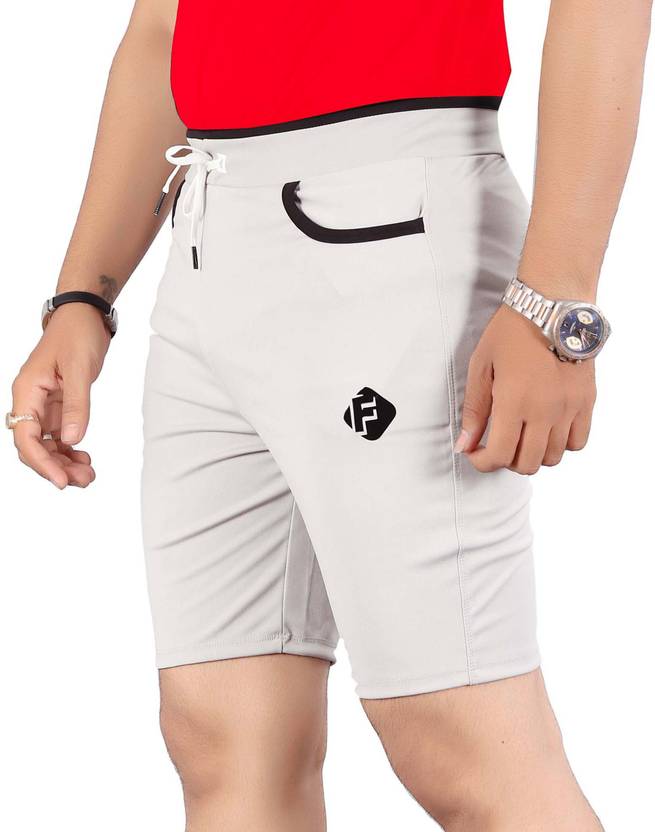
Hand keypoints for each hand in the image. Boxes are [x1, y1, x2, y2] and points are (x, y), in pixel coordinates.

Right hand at [10, 303, 110, 488]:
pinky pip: (58, 435)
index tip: (62, 481)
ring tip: (88, 475)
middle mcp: (30, 401)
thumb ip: (77, 405)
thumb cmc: (77, 334)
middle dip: (56, 467)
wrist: (84, 316)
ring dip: (64, 462)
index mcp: (27, 390)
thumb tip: (72, 440)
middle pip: (33, 446)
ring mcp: (43, 405)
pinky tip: (84, 459)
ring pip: (46, 444)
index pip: (26, 436)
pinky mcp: (57, 406)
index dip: (42, 462)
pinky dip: (70, 450)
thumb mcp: (80, 368)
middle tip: (84, 480)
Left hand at [456, 304, 595, 474]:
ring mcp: (569, 408)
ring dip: (532, 453)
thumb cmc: (511, 331)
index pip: (499, 456)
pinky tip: (547, 429)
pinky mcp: (586, 401)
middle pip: (526, 463)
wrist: (552, 304)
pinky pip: (578, 442)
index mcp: (514, 402)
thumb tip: (464, 444)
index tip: (475, 453)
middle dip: (505, 460)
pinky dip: (561, 444)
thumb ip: (474, 409)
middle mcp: (545, 411)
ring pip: (552, 457)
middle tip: (496, 442)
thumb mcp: (481, 366)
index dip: (482, 462)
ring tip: (521, 434)